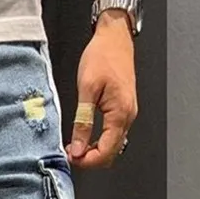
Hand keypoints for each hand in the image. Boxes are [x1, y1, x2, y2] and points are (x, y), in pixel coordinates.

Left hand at [69, 11, 136, 168]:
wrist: (115, 37)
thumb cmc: (103, 56)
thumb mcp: (87, 88)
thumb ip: (82, 121)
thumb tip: (78, 147)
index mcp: (120, 114)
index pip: (106, 152)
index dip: (87, 160)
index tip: (71, 158)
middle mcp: (128, 117)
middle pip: (111, 153)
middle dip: (91, 159)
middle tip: (71, 154)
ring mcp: (128, 114)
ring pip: (113, 145)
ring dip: (95, 151)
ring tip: (76, 146)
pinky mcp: (124, 109)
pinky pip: (114, 134)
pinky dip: (100, 141)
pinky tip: (86, 136)